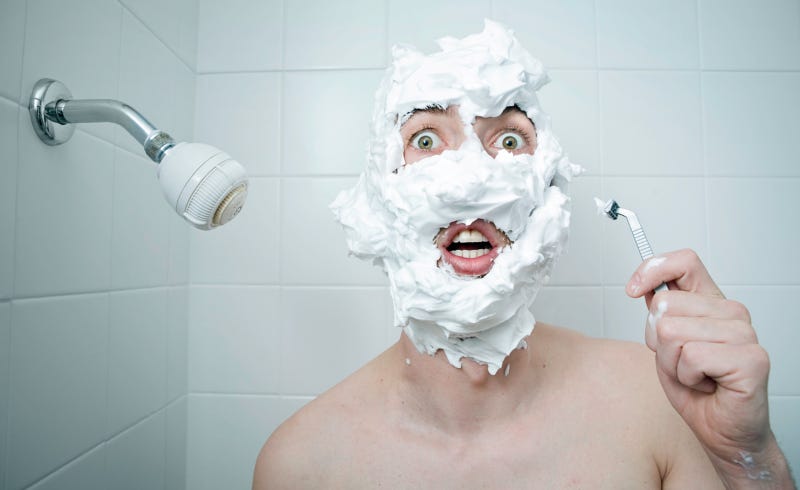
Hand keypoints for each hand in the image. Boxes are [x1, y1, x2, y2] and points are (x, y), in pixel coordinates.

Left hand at [627, 249, 792, 487]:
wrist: (722, 430)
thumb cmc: (697, 389)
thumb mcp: (665, 345)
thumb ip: (660, 314)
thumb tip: (645, 287)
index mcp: (711, 302)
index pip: (684, 262)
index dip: (652, 270)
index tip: (633, 290)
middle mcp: (732, 313)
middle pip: (664, 305)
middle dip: (657, 342)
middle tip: (680, 363)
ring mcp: (745, 334)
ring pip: (672, 333)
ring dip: (671, 363)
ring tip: (694, 375)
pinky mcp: (750, 359)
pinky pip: (691, 356)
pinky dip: (687, 377)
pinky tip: (707, 385)